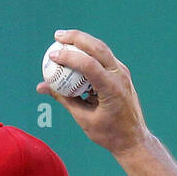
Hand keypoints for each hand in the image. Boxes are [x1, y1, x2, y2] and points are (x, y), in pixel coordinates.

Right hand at [36, 29, 150, 156]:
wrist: (134, 139)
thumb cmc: (109, 134)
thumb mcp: (84, 119)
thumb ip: (64, 99)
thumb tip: (42, 87)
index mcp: (112, 89)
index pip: (89, 65)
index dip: (69, 57)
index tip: (52, 55)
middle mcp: (120, 76)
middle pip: (98, 47)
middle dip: (76, 38)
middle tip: (57, 36)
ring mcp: (122, 72)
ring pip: (102, 48)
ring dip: (83, 41)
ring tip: (63, 38)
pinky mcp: (121, 73)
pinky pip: (103, 57)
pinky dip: (89, 52)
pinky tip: (75, 52)